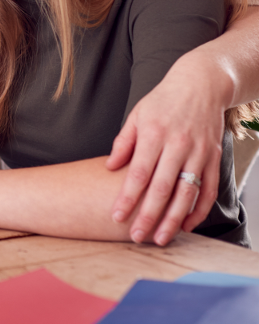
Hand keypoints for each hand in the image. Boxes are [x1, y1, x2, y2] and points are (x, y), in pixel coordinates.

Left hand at [107, 57, 224, 245]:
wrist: (201, 85)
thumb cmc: (162, 102)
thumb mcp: (137, 115)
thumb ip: (123, 142)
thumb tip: (109, 167)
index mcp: (153, 134)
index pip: (138, 173)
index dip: (127, 197)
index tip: (116, 216)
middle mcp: (177, 145)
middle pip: (162, 188)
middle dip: (148, 215)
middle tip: (136, 237)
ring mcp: (198, 153)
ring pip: (186, 193)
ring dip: (173, 219)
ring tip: (160, 238)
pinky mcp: (214, 158)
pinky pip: (208, 189)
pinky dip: (199, 210)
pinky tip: (186, 225)